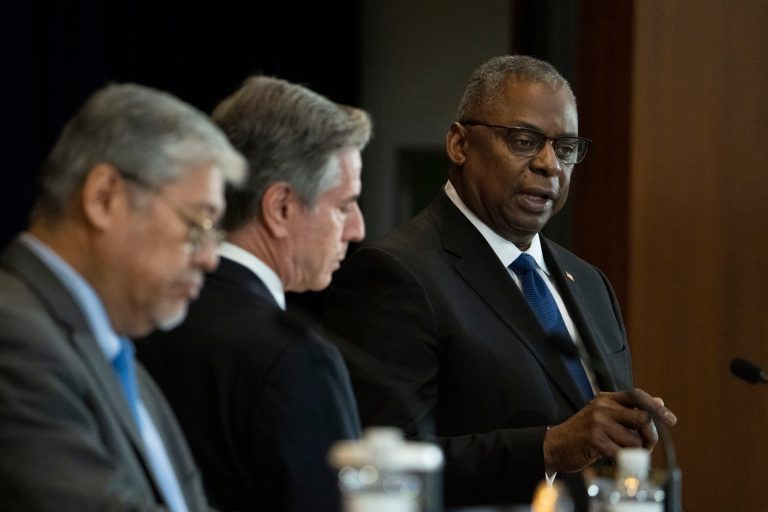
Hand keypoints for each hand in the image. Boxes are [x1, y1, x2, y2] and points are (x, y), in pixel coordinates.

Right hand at [543, 388, 676, 472]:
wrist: (554, 445)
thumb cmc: (582, 432)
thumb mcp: (603, 414)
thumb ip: (629, 409)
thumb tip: (658, 402)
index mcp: (606, 398)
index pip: (637, 395)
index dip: (657, 407)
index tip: (671, 420)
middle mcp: (603, 407)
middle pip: (643, 419)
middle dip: (650, 437)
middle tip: (645, 446)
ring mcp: (598, 423)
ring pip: (636, 441)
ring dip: (635, 453)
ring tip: (624, 454)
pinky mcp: (595, 440)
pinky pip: (623, 454)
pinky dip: (624, 462)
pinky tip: (614, 461)